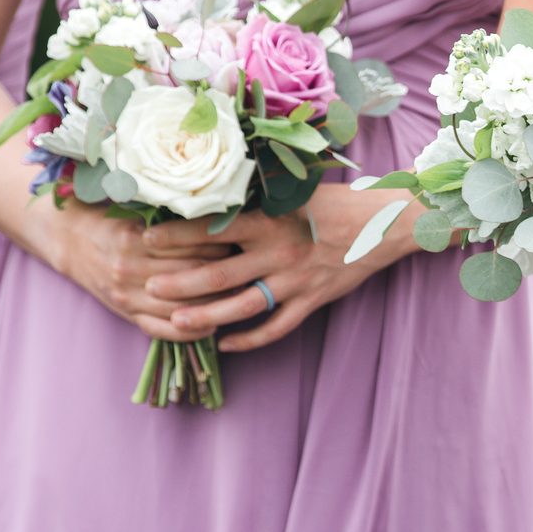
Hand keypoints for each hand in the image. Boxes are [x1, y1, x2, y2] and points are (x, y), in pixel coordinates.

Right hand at [41, 202, 230, 340]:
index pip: (192, 245)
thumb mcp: (134, 210)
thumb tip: (218, 217)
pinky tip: (212, 326)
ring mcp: (127, 296)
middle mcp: (130, 269)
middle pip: (192, 275)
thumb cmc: (109, 220)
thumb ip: (170, 218)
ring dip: (215, 305)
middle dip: (225, 273)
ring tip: (239, 296)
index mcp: (134, 238)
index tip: (242, 241)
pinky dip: (190, 332)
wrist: (68, 240)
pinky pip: (162, 331)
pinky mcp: (126, 314)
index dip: (222, 245)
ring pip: (182, 307)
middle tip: (248, 269)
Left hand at [144, 185, 418, 351]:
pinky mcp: (312, 301)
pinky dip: (250, 339)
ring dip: (207, 317)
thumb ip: (256, 194)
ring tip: (177, 323)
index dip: (178, 235)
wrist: (385, 224)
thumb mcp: (295, 190)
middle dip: (181, 283)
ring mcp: (296, 281)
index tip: (147, 239)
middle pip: (220, 274)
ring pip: (243, 306)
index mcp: (271, 220)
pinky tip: (225, 344)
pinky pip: (277, 328)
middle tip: (150, 288)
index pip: (214, 228)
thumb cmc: (335, 201)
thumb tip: (214, 187)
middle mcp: (279, 252)